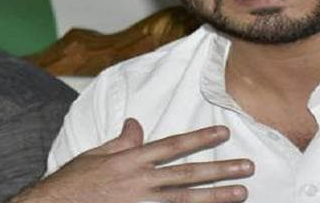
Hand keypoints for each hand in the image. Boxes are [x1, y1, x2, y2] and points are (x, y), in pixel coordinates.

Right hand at [10, 119, 253, 202]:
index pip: (173, 146)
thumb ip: (122, 141)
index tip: (223, 133)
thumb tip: (136, 124)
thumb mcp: (95, 155)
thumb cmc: (72, 182)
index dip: (200, 138)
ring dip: (215, 197)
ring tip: (241, 194)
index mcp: (131, 160)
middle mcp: (141, 182)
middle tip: (247, 168)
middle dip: (220, 171)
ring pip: (186, 200)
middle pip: (188, 175)